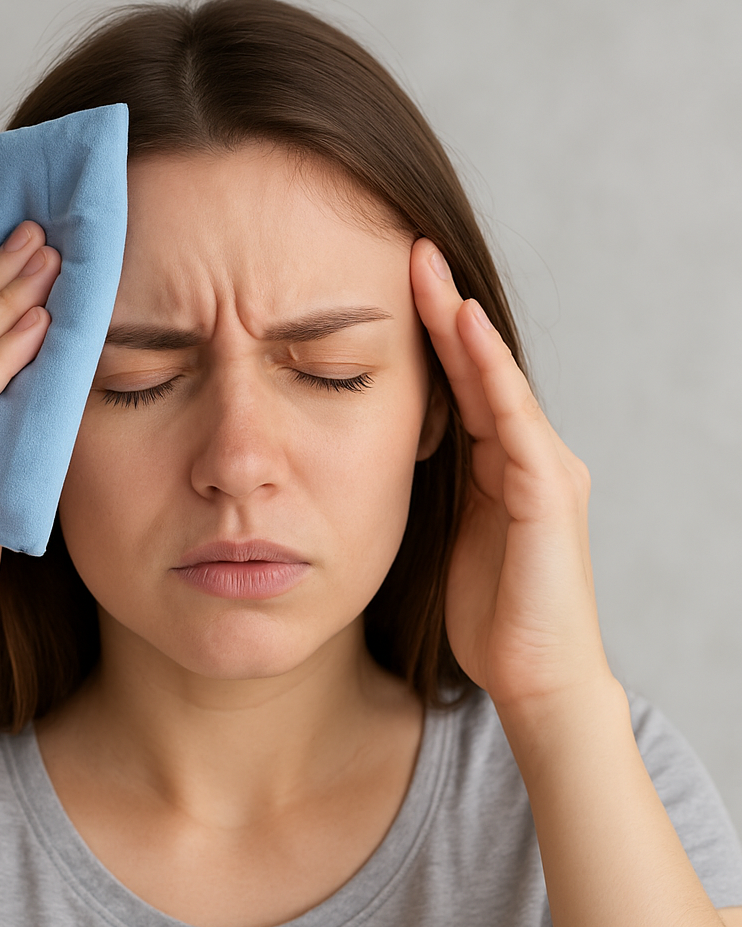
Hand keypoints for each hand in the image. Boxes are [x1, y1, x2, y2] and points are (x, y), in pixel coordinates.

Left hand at [410, 238, 609, 707]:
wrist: (537, 677)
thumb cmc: (490, 613)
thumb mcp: (446, 536)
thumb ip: (429, 491)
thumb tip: (378, 456)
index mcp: (497, 465)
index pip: (459, 384)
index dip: (427, 333)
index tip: (388, 285)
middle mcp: (525, 455)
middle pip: (478, 366)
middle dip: (443, 308)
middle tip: (407, 249)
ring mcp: (543, 469)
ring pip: (497, 380)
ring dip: (462, 323)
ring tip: (428, 269)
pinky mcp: (548, 492)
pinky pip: (514, 419)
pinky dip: (490, 372)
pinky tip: (464, 330)